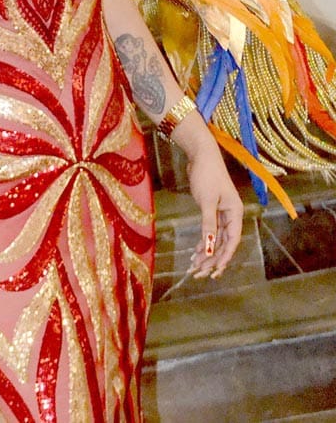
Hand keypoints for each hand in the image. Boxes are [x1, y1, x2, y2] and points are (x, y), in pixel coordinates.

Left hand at [186, 141, 243, 279]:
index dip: (223, 257)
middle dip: (212, 259)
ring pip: (216, 239)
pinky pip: (209, 231)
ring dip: (206, 253)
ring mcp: (221, 213)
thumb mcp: (207, 201)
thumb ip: (209, 224)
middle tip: (199, 274)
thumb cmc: (207, 175)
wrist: (200, 155)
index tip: (214, 272)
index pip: (232, 241)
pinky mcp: (212, 210)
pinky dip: (203, 242)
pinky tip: (195, 253)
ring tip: (194, 268)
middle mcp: (231, 215)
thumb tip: (209, 247)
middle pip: (223, 243)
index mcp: (235, 213)